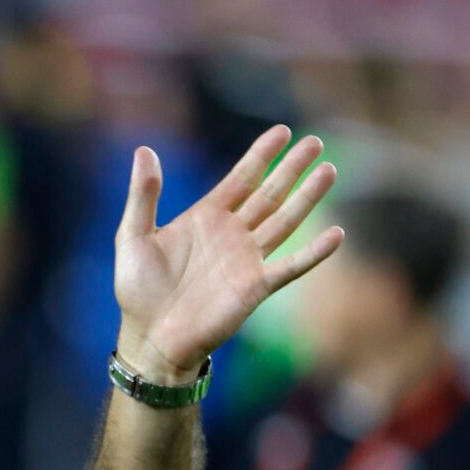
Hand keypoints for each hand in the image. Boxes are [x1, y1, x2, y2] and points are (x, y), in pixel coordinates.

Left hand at [114, 126, 341, 381]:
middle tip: (315, 141)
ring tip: (328, 171)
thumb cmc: (138, 291)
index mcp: (206, 217)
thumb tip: (144, 151)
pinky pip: (291, 266)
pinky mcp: (255, 287)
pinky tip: (337, 235)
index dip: (262, 154)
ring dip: (308, 197)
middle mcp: (232, 234)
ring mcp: (246, 259)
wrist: (150, 338)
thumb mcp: (133, 237)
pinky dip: (314, 252)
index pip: (241, 178)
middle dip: (292, 167)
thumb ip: (143, 195)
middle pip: (270, 193)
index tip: (283, 131)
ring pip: (285, 220)